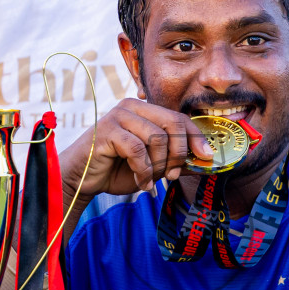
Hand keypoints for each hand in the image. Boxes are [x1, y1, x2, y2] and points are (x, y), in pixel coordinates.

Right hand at [60, 98, 214, 202]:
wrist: (82, 179)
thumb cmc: (117, 170)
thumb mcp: (152, 165)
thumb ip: (173, 160)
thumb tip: (203, 161)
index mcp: (145, 111)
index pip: (179, 118)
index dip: (195, 137)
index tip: (206, 157)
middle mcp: (133, 107)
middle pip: (172, 123)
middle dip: (179, 152)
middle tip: (174, 174)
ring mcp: (119, 116)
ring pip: (156, 137)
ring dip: (158, 165)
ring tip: (151, 180)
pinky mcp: (107, 130)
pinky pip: (137, 149)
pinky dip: (143, 170)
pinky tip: (141, 182)